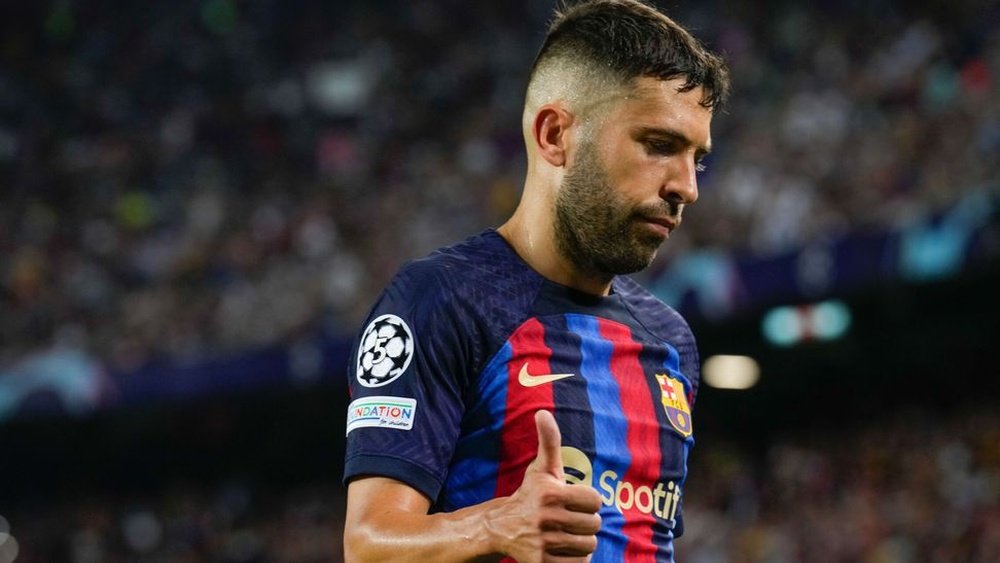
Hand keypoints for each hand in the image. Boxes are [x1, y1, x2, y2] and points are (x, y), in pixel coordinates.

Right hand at [486, 410, 602, 562]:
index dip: (587, 501)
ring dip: (581, 542)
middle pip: (594, 525)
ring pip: (588, 546)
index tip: (574, 501)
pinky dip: (575, 560)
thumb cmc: (530, 495)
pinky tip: (562, 549)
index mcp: (551, 494)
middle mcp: (547, 519)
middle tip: (570, 519)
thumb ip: (549, 441)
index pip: (595, 500)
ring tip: (566, 534)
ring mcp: (544, 544)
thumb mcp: (541, 469)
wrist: (501, 527)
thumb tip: (542, 412)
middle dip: (585, 522)